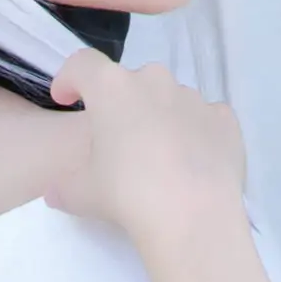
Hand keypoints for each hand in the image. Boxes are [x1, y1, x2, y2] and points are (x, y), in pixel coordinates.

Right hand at [44, 49, 246, 252]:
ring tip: (159, 159)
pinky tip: (192, 164)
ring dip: (159, 119)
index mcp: (112, 88)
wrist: (193, 216)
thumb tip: (55, 191)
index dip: (69, 78)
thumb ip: (63, 185)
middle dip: (121, 105)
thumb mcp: (80, 194)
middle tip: (117, 142)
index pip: (82, 64)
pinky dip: (194, 133)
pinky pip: (202, 118)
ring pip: (169, 99)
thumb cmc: (126, 195)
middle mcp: (155, 81)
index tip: (66, 99)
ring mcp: (194, 97)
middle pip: (130, 82)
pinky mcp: (224, 118)